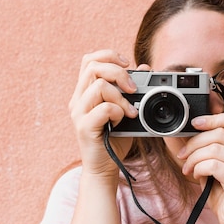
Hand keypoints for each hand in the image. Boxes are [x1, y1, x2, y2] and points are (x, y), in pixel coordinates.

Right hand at [68, 50, 146, 175]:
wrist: (104, 167)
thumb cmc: (115, 139)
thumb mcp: (126, 109)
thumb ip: (132, 90)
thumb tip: (145, 68)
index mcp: (85, 92)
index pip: (89, 60)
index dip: (108, 55)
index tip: (127, 64)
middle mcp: (78, 99)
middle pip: (92, 67)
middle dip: (118, 73)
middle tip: (133, 89)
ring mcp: (79, 113)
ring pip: (98, 86)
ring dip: (121, 96)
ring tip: (130, 111)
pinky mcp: (84, 127)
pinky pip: (103, 108)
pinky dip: (118, 111)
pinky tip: (122, 121)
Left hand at [177, 112, 223, 223]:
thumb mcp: (212, 167)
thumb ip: (205, 150)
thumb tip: (185, 134)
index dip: (212, 118)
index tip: (194, 124)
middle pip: (219, 133)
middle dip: (195, 142)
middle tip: (183, 155)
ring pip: (214, 149)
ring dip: (194, 158)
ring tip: (189, 169)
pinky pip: (214, 165)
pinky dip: (200, 169)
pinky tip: (197, 176)